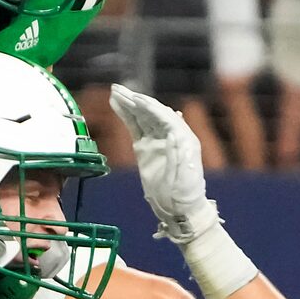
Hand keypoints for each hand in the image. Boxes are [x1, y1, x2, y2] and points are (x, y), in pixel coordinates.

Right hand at [108, 84, 218, 245]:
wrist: (179, 209)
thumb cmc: (185, 193)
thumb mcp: (184, 175)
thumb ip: (178, 153)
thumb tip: (171, 131)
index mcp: (182, 138)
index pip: (163, 116)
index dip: (149, 107)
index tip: (134, 99)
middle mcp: (170, 135)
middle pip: (151, 112)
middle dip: (135, 100)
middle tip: (118, 89)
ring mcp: (156, 141)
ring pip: (141, 118)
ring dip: (128, 105)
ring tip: (114, 93)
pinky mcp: (145, 149)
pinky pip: (135, 128)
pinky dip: (126, 117)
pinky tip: (117, 106)